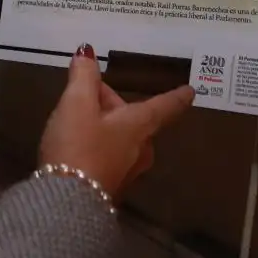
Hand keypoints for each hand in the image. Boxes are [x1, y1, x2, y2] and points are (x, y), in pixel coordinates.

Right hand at [39, 46, 194, 198]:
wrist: (66, 204)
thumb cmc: (77, 146)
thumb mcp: (76, 104)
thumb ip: (83, 76)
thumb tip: (88, 53)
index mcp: (139, 126)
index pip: (164, 106)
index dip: (176, 96)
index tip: (191, 91)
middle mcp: (140, 150)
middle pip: (134, 118)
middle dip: (110, 104)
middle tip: (83, 94)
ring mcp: (127, 172)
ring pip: (120, 137)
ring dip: (103, 124)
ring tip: (74, 119)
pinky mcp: (109, 188)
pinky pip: (109, 156)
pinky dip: (97, 145)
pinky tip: (73, 147)